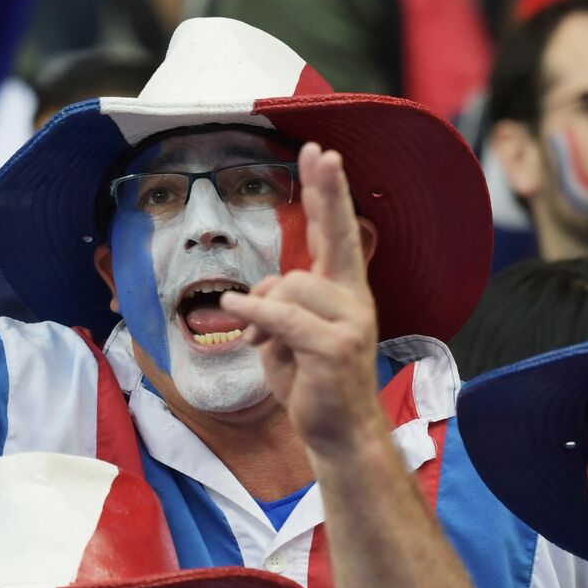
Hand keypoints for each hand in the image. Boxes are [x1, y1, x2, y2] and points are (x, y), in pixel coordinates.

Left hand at [220, 142, 389, 458]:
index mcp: (344, 293)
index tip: (321, 155)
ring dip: (262, 314)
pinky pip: (283, 317)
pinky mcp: (334, 347)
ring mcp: (350, 322)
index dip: (328, 194)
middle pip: (335, 236)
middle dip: (328, 192)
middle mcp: (354, 300)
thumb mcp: (286, 339)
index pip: (335, 234)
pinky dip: (254, 315)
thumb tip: (253, 296)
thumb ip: (277, 306)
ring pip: (289, 287)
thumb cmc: (311, 385)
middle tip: (320, 153)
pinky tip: (233, 313)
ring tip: (262, 344)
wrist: (337, 434)